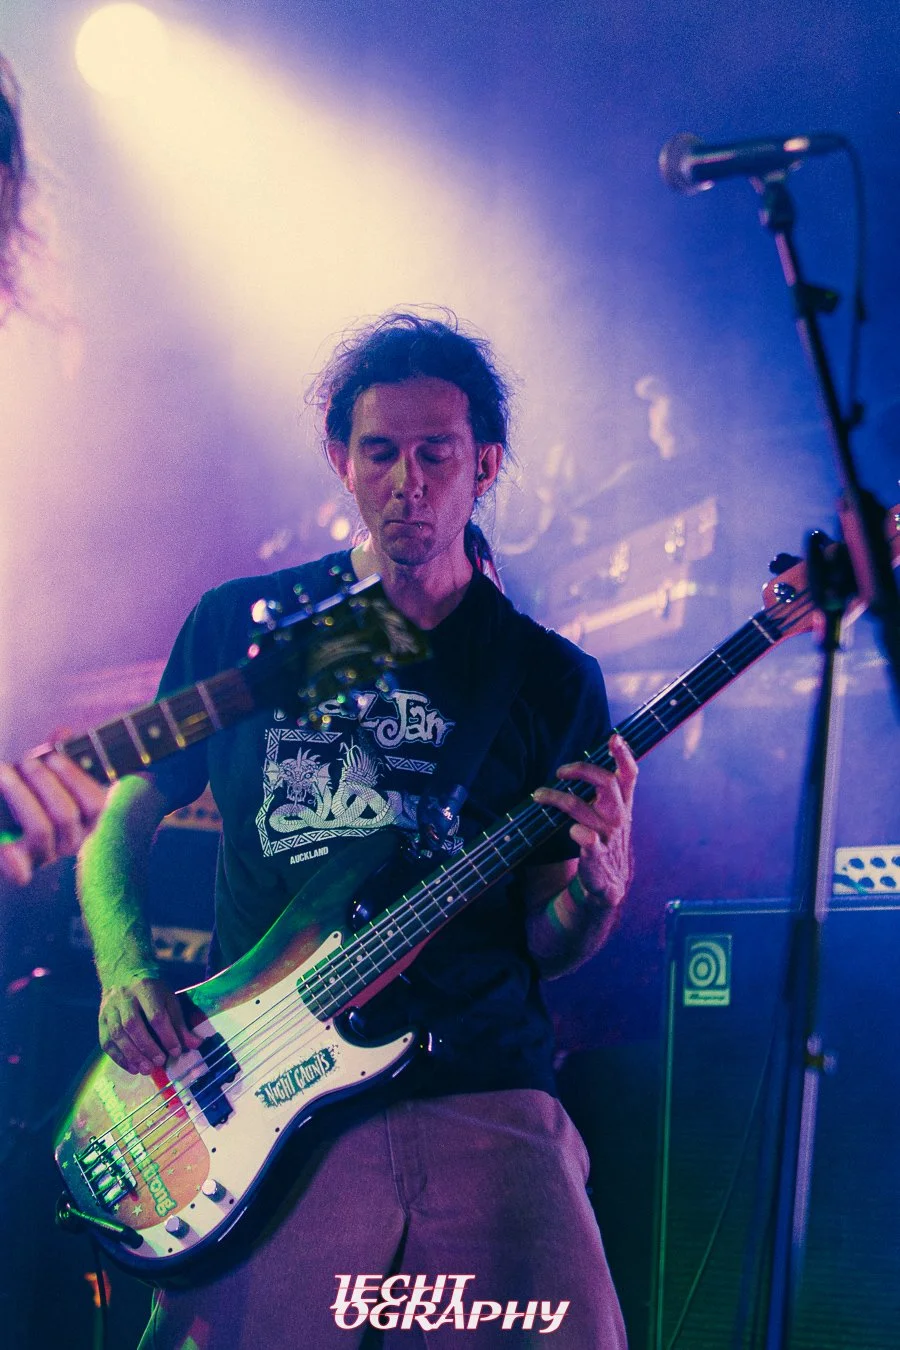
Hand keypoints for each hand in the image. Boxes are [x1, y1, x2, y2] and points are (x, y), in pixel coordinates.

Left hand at [0, 754, 107, 885]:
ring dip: (20, 796)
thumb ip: (55, 756)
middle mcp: (70, 842)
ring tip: (3, 773)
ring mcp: (45, 856)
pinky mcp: (20, 868)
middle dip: (44, 783)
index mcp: (85, 821)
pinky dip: (11, 858)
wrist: (4, 830)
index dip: (75, 778)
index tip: (53, 756)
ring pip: (42, 830)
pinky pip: (20, 871)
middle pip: (66, 815)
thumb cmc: (27, 800)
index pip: (96, 804)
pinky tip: (3, 844)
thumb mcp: (43, 776)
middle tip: (26, 762)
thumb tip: (63, 734)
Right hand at [99, 972, 202, 1075]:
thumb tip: (196, 1044)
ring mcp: (109, 1009)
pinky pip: (106, 1042)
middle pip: (133, 1025)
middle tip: (159, 1062)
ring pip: (117, 1034)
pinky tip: (132, 1067)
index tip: (176, 1051)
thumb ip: (180, 1023)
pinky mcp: (100, 1020)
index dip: (166, 1035)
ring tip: (146, 1069)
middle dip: (147, 1047)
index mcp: (145, 988)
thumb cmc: (151, 990)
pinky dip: (119, 1057)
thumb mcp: (169, 999)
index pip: (156, 1015)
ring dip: (132, 1055)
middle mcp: (124, 997)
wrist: (122, 974)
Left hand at [533, 734, 636, 908]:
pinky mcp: (596, 855)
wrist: (609, 884)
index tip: (614, 737)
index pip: (629, 775)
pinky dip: (576, 832)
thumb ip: (607, 790)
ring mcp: (607, 836)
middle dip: (581, 769)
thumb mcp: (613, 814)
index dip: (624, 755)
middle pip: (605, 783)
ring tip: (538, 794)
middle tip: (560, 771)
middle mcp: (618, 816)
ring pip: (581, 807)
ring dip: (557, 797)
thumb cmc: (606, 840)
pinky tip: (568, 830)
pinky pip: (586, 839)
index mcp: (623, 804)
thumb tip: (585, 762)